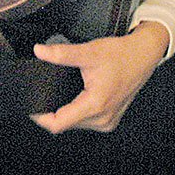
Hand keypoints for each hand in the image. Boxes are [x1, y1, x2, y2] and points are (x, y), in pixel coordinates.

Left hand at [29, 21, 169, 133]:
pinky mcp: (109, 119)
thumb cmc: (121, 55)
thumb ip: (62, 54)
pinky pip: (86, 121)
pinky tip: (79, 97)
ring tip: (65, 92)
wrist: (142, 56)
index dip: (41, 117)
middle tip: (48, 91)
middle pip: (65, 124)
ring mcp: (107, 121)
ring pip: (75, 124)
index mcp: (95, 104)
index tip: (32, 107)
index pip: (59, 124)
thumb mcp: (89, 51)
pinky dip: (78, 111)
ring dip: (66, 112)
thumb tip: (40, 51)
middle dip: (53, 110)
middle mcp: (102, 118)